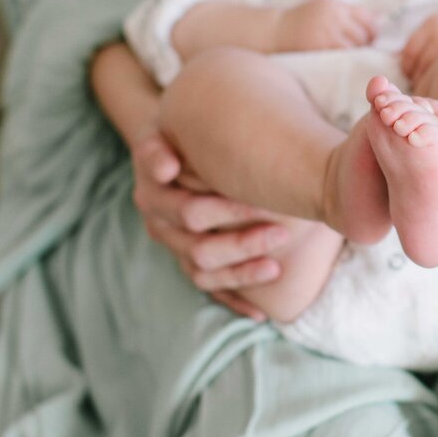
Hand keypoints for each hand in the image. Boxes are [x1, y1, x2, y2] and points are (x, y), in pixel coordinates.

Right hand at [131, 129, 293, 320]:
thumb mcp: (177, 124)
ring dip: (240, 270)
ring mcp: (174, 243)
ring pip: (202, 269)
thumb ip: (167, 142)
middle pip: (197, 243)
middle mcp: (159, 219)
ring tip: (275, 266)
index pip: (184, 208)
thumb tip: (166, 168)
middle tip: (282, 232)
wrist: (180, 144)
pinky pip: (210, 288)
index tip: (257, 206)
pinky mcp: (191, 261)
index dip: (222, 212)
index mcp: (154, 187)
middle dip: (240, 239)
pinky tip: (261, 312)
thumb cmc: (190, 132)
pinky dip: (235, 300)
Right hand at [274, 0, 376, 51]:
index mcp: (335, 5)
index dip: (373, 29)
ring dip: (358, 53)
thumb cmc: (302, 21)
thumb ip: (346, 12)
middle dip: (367, 43)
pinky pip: (342, 55)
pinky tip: (345, 61)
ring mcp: (327, 32)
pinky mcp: (320, 47)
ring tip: (355, 57)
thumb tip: (377, 20)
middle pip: (363, 32)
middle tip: (365, 51)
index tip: (373, 38)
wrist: (276, 30)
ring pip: (355, 45)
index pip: (366, 16)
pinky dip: (347, 59)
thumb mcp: (323, 8)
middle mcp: (333, 16)